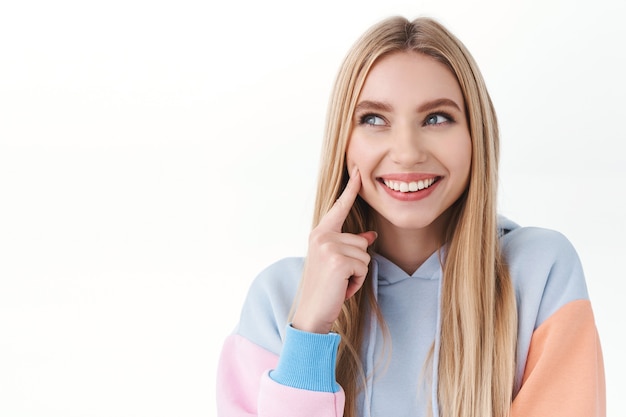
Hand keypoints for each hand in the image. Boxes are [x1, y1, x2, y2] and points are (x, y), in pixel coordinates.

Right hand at [292, 168, 376, 333]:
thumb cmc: (325, 288)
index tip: (358, 170)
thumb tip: (370, 236)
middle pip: (361, 242)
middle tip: (338, 277)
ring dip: (357, 273)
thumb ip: (351, 246)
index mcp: (320, 233)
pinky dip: (357, 281)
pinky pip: (363, 267)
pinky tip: (342, 287)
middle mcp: (322, 235)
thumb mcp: (337, 263)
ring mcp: (328, 247)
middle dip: (356, 263)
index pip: (339, 207)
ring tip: (340, 282)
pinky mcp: (337, 260)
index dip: (351, 189)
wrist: (311, 312)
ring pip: (364, 254)